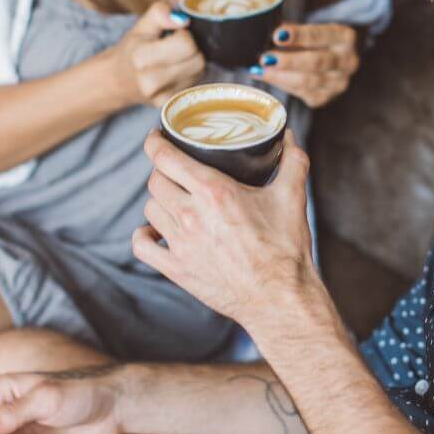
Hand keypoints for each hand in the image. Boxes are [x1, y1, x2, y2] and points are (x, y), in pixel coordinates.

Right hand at [107, 2, 205, 107]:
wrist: (115, 82)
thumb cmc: (130, 50)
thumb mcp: (140, 26)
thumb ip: (160, 14)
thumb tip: (184, 20)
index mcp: (141, 58)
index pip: (186, 44)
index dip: (184, 34)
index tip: (174, 33)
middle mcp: (151, 82)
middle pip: (198, 61)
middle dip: (192, 48)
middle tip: (176, 46)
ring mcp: (161, 97)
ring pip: (199, 72)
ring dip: (192, 61)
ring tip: (175, 58)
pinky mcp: (169, 105)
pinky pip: (194, 84)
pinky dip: (189, 75)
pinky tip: (174, 71)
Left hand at [132, 129, 324, 329]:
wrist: (280, 297)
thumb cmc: (286, 248)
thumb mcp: (292, 196)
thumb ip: (292, 161)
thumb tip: (287, 137)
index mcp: (214, 192)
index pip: (164, 157)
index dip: (155, 141)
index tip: (157, 136)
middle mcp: (190, 215)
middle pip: (156, 181)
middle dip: (163, 169)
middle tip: (176, 168)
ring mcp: (180, 244)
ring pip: (150, 208)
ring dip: (159, 199)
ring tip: (174, 197)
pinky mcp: (176, 269)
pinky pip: (142, 245)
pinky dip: (144, 234)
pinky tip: (156, 230)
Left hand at [251, 23, 359, 107]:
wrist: (331, 61)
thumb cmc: (315, 40)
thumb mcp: (311, 29)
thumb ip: (294, 32)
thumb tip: (272, 36)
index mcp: (345, 37)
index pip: (322, 35)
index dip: (299, 35)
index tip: (277, 35)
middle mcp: (348, 61)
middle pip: (317, 62)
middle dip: (289, 61)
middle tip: (266, 58)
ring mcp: (339, 82)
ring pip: (309, 82)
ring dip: (281, 76)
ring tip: (261, 70)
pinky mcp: (327, 97)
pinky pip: (303, 94)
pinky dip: (283, 85)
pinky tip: (268, 78)